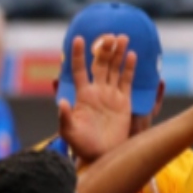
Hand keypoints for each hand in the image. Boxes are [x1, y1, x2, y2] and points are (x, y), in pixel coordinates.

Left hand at [57, 34, 135, 163]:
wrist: (101, 156)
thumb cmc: (82, 145)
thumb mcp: (69, 133)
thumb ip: (65, 118)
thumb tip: (61, 103)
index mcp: (82, 95)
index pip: (79, 69)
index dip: (79, 55)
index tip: (79, 39)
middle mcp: (97, 91)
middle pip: (100, 64)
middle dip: (103, 49)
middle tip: (109, 36)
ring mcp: (111, 95)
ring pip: (114, 69)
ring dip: (117, 53)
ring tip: (122, 38)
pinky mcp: (124, 102)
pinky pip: (126, 81)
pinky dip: (129, 68)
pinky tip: (131, 55)